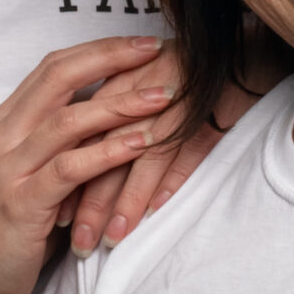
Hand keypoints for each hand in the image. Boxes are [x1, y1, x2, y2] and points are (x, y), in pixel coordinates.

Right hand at [0, 38, 172, 293]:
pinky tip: (142, 144)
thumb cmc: (7, 227)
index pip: (53, 67)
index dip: (99, 50)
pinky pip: (70, 168)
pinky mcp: (22, 203)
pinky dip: (109, 152)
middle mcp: (4, 135)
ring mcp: (10, 168)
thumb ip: (61, 144)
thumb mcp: (32, 173)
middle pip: (59, 78)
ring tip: (164, 96)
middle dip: (111, 58)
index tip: (141, 42)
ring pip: (69, 120)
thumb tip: (115, 117)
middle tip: (157, 50)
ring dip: (121, 105)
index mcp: (6, 122)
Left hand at [63, 47, 265, 252]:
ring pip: (141, 159)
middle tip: (77, 244)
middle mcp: (140, 96)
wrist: (239, 50)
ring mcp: (173, 107)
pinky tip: (152, 215)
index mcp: (119, 87)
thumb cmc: (185, 69)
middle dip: (88, 202)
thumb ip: (113, 114)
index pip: (83, 140)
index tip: (55, 216)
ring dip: (124, 204)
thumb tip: (82, 159)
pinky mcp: (207, 115)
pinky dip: (168, 184)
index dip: (68, 179)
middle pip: (106, 154)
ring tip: (110, 240)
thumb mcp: (143, 83)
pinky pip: (184, 154)